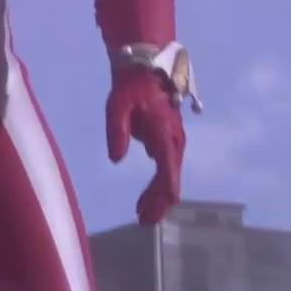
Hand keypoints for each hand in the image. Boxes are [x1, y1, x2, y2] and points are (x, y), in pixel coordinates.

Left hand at [105, 64, 185, 223]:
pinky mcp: (169, 139)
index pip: (167, 171)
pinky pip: (167, 167)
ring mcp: (174, 140)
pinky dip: (159, 184)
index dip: (162, 194)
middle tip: (143, 222)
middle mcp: (174, 141)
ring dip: (158, 196)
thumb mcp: (117, 106)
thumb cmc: (130, 87)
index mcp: (164, 134)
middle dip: (159, 203)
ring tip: (143, 215)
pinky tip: (147, 196)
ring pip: (170, 175)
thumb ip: (117, 131)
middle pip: (170, 179)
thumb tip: (116, 159)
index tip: (153, 212)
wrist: (145, 68)